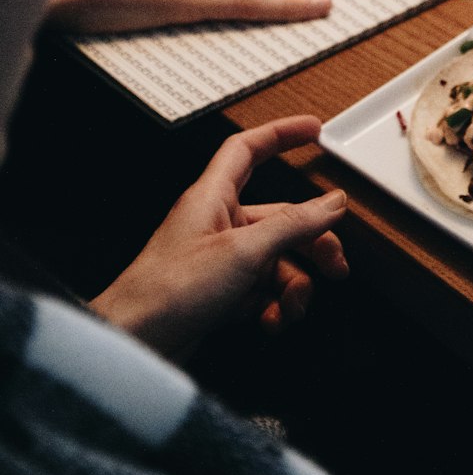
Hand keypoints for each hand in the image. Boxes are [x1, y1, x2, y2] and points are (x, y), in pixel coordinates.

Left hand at [91, 116, 348, 358]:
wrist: (135, 343)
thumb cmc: (168, 290)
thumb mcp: (244, 251)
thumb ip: (293, 224)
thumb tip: (332, 203)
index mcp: (213, 197)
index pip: (248, 149)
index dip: (281, 134)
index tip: (314, 130)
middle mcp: (217, 224)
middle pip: (279, 217)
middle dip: (311, 243)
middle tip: (335, 266)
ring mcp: (219, 260)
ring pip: (275, 260)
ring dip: (293, 286)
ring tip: (293, 307)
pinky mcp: (220, 293)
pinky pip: (261, 291)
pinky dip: (274, 307)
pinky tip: (271, 321)